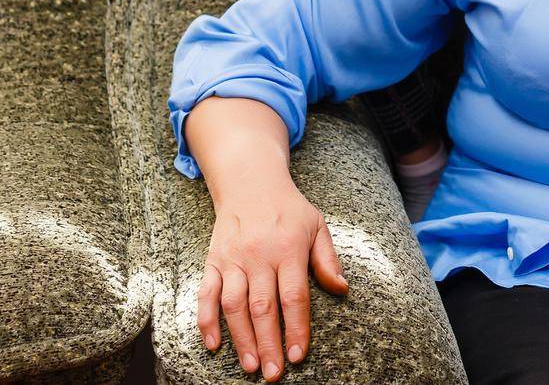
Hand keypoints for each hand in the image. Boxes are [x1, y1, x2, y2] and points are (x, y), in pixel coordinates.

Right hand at [197, 179, 348, 379]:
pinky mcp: (213, 261)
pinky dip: (207, 320)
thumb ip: (327, 259)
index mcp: (288, 249)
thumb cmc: (288, 209)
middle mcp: (259, 255)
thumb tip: (341, 289)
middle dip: (268, 344)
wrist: (249, 182)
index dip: (296, 328)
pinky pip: (207, 293)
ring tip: (250, 366)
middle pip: (263, 307)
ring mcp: (233, 259)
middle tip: (273, 373)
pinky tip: (213, 344)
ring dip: (241, 338)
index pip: (294, 296)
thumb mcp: (316, 225)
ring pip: (234, 305)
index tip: (299, 355)